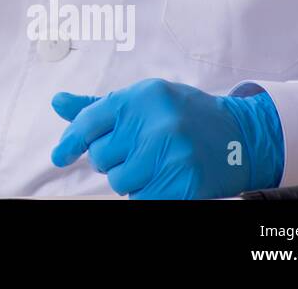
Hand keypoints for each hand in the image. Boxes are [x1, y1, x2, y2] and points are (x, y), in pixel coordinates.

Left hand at [50, 78, 283, 198]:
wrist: (239, 135)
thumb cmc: (182, 115)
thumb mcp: (142, 100)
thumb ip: (98, 107)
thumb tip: (57, 103)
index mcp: (139, 98)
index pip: (89, 122)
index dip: (71, 141)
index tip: (59, 156)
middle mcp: (154, 123)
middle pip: (102, 157)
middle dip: (114, 160)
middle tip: (138, 151)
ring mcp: (171, 153)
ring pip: (121, 182)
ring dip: (132, 179)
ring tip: (155, 163)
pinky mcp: (184, 182)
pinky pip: (142, 199)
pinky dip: (147, 193)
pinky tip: (164, 177)